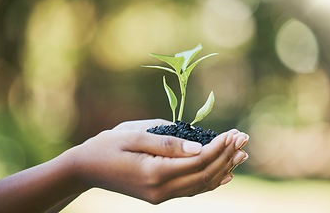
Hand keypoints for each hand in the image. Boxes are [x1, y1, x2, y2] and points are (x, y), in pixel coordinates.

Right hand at [71, 119, 248, 203]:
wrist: (86, 168)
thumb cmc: (108, 146)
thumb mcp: (135, 137)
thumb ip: (167, 143)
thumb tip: (199, 148)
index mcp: (154, 173)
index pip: (197, 162)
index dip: (219, 148)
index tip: (234, 133)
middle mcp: (161, 190)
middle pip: (204, 175)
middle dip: (226, 156)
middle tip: (243, 139)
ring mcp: (161, 196)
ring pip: (200, 185)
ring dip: (222, 168)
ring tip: (241, 155)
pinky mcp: (159, 195)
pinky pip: (191, 190)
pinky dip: (210, 181)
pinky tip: (224, 174)